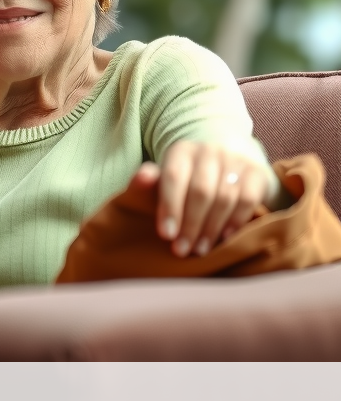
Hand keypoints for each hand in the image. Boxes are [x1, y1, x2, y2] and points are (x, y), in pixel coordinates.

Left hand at [153, 142, 275, 257]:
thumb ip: (150, 181)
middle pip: (200, 191)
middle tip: (181, 250)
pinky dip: (235, 222)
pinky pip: (248, 200)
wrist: (231, 158)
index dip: (169, 206)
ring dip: (210, 228)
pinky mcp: (258, 173)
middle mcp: (209, 151)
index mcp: (182, 151)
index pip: (173, 177)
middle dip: (189, 224)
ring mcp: (236, 160)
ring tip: (199, 250)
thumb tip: (141, 177)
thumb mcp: (167, 176)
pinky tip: (224, 238)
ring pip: (224, 198)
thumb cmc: (190, 176)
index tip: (165, 235)